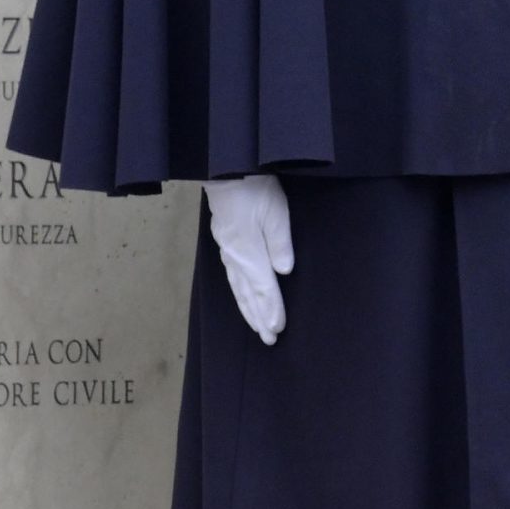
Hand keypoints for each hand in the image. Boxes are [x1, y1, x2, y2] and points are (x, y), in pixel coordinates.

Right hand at [205, 175, 294, 344]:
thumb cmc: (254, 188)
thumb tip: (284, 272)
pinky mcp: (225, 244)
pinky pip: (233, 278)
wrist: (227, 169)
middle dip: (259, 318)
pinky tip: (243, 299)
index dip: (272, 309)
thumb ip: (280, 242)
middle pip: (248, 294)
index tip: (278, 328)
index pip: (263, 287)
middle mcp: (234, 256)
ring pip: (238, 288)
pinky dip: (239, 294)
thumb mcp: (276, 210)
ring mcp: (227, 251)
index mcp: (248, 251)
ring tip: (257, 328)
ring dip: (248, 310)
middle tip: (269, 339)